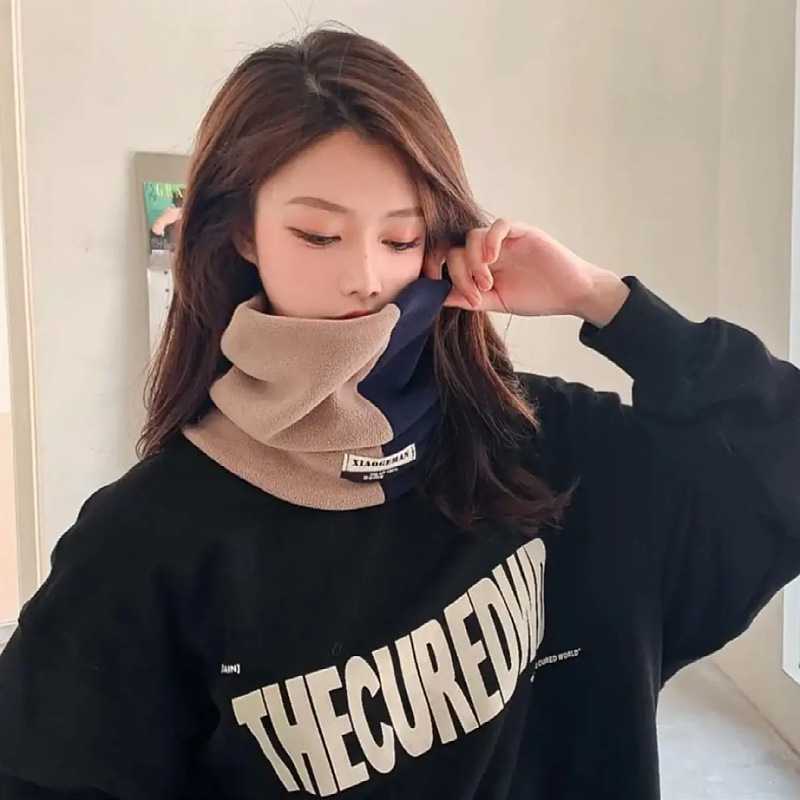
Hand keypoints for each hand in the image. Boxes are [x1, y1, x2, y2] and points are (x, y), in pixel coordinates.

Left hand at [424, 219, 629, 325]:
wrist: (571, 295)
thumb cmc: (537, 297)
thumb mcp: (496, 302)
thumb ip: (470, 298)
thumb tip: (438, 297)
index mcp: (479, 264)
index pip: (449, 258)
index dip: (436, 267)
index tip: (434, 285)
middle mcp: (489, 249)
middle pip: (456, 247)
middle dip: (458, 271)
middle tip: (474, 292)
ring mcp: (505, 239)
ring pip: (473, 236)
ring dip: (473, 261)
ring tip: (487, 283)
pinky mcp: (523, 232)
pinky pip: (500, 225)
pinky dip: (490, 240)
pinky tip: (492, 260)